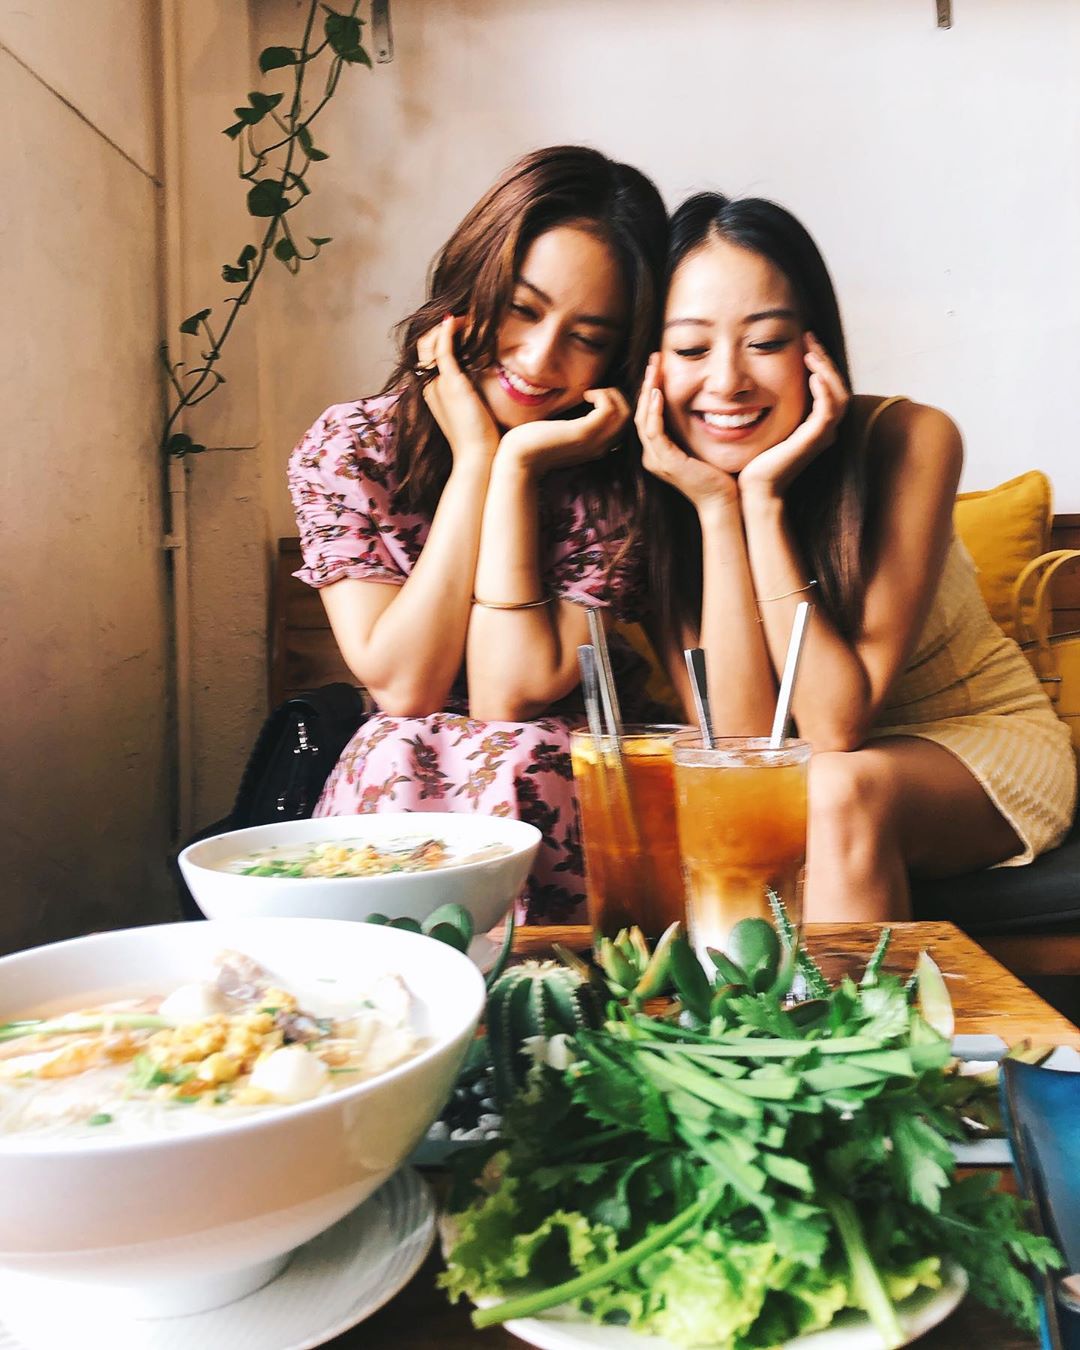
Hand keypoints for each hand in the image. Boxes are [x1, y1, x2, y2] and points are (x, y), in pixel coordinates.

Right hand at [417, 315, 500, 466]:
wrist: (477, 457)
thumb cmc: (479, 439)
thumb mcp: (471, 413)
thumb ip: (470, 396)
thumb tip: (482, 386)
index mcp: (432, 392)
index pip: (427, 355)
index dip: (439, 338)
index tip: (459, 329)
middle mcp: (430, 386)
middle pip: (424, 345)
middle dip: (440, 328)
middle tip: (461, 318)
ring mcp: (438, 384)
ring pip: (431, 343)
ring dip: (446, 325)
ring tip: (464, 317)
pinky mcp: (451, 383)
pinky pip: (443, 349)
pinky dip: (448, 331)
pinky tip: (457, 320)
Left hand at [497, 387, 629, 472]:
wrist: (519, 458)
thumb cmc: (536, 443)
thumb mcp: (565, 433)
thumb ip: (579, 425)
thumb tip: (586, 404)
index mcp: (598, 447)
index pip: (625, 425)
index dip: (618, 405)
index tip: (597, 397)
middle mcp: (601, 446)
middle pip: (629, 418)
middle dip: (619, 396)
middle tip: (597, 392)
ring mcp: (594, 441)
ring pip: (624, 413)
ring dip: (611, 395)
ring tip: (592, 393)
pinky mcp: (583, 433)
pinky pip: (608, 410)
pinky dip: (602, 395)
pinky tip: (586, 394)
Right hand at [634, 353, 738, 510]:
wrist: (724, 503)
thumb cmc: (720, 477)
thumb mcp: (704, 446)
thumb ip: (696, 429)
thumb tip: (707, 404)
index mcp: (660, 452)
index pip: (648, 414)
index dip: (652, 389)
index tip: (661, 366)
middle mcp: (653, 455)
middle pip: (641, 412)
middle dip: (648, 383)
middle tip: (654, 359)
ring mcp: (657, 459)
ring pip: (643, 418)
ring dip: (648, 390)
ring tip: (654, 368)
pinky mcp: (666, 461)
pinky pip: (653, 430)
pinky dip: (654, 410)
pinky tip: (658, 392)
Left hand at [737, 334, 848, 500]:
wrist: (754, 489)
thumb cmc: (754, 460)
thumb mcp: (764, 424)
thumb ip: (769, 403)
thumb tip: (756, 382)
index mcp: (814, 424)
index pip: (828, 385)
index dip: (820, 361)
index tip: (805, 341)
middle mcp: (823, 429)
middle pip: (837, 385)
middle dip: (824, 358)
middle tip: (809, 337)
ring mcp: (821, 435)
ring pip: (838, 394)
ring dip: (826, 369)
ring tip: (811, 352)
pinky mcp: (814, 440)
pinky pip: (828, 411)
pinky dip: (824, 391)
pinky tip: (812, 375)